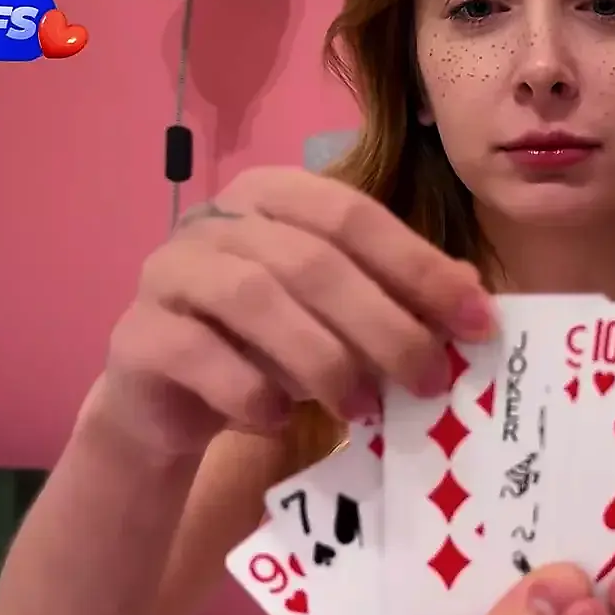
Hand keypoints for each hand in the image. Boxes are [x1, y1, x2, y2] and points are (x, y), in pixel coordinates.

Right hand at [92, 167, 494, 458]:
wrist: (171, 401)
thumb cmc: (270, 347)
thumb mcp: (343, 319)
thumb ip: (398, 299)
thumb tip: (476, 302)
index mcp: (276, 195)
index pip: (355, 216)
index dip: (419, 266)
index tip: (478, 321)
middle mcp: (218, 220)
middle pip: (310, 260)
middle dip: (381, 323)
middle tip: (427, 379)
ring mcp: (170, 271)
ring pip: (253, 298)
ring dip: (320, 358)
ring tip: (362, 407)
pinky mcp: (136, 335)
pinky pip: (195, 353)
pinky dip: (247, 388)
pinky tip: (279, 419)